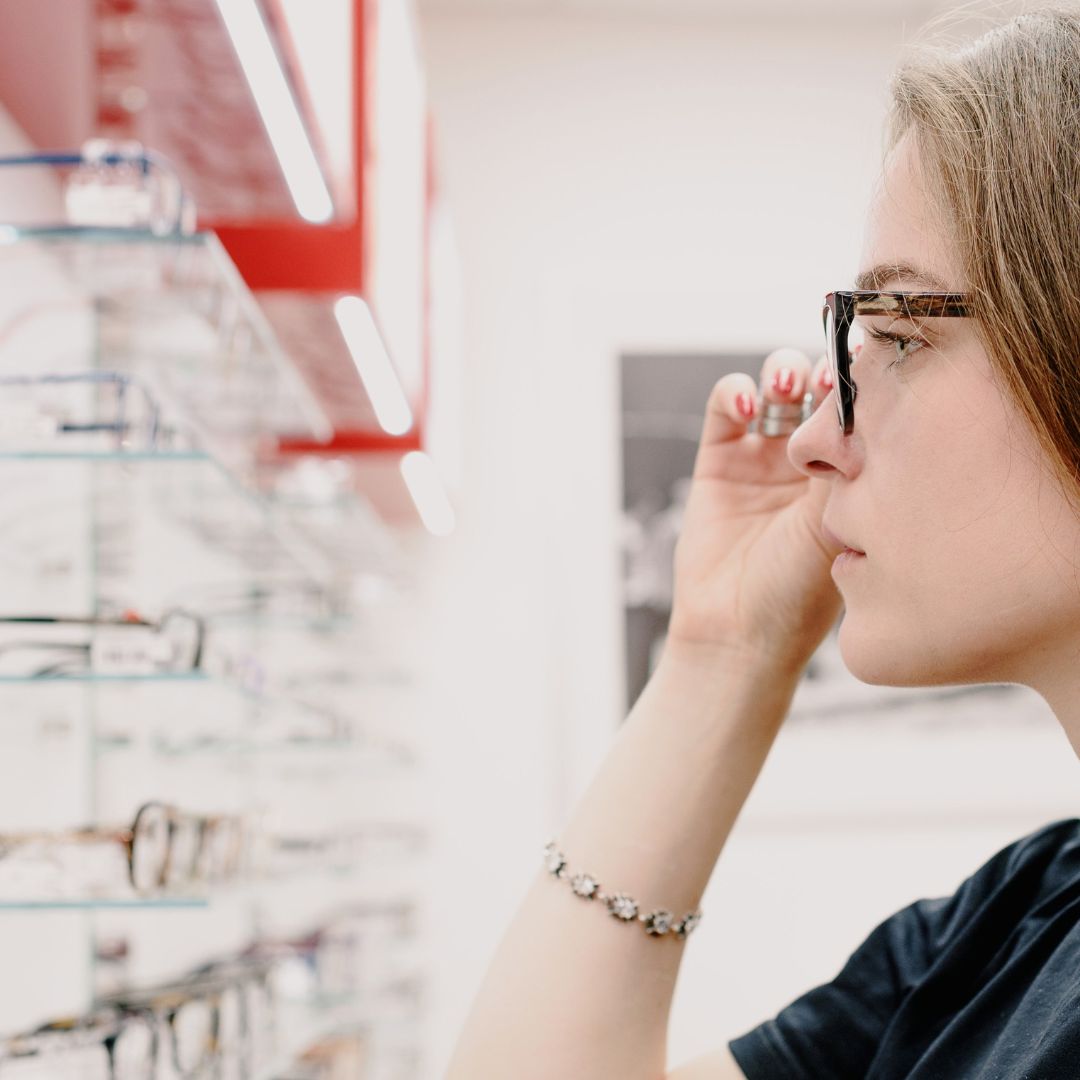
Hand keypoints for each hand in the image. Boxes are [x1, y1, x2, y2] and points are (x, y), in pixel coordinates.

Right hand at [666, 348, 844, 671]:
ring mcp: (764, 456)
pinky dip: (734, 392)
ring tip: (788, 387)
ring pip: (777, 386)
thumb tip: (868, 399)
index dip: (867, 379)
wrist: (739, 631)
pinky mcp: (719, 459)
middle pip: (823, 386)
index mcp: (853, 472)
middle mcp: (811, 459)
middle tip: (831, 379)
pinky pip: (726, 406)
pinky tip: (746, 405)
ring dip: (783, 373)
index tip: (874, 365)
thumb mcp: (839, 523)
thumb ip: (848, 462)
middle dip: (827, 370)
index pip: (866, 406)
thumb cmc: (801, 592)